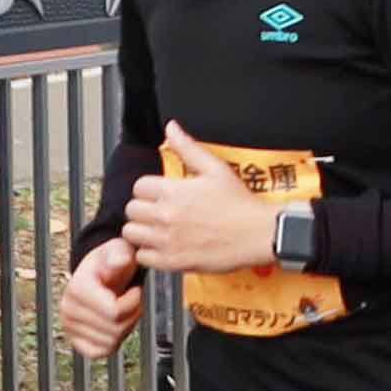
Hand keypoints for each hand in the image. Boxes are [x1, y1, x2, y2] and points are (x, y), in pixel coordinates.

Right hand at [57, 236, 146, 359]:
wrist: (101, 275)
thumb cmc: (113, 262)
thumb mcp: (119, 251)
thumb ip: (120, 255)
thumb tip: (119, 262)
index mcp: (76, 288)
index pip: (115, 312)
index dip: (134, 302)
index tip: (136, 289)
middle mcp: (68, 309)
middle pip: (116, 328)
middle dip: (133, 314)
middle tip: (132, 299)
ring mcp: (70, 327)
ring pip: (112, 341)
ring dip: (126, 326)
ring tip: (123, 308)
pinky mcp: (76, 342)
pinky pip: (102, 352)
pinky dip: (115, 341)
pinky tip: (115, 324)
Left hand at [125, 124, 287, 275]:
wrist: (259, 234)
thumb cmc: (240, 204)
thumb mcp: (215, 168)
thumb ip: (187, 147)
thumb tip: (171, 129)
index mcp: (173, 191)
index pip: (138, 186)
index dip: (149, 189)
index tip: (159, 194)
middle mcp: (166, 215)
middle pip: (131, 209)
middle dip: (143, 208)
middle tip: (158, 211)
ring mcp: (167, 240)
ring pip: (131, 233)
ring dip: (141, 230)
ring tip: (156, 229)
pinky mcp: (173, 261)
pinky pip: (143, 257)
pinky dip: (149, 252)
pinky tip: (163, 246)